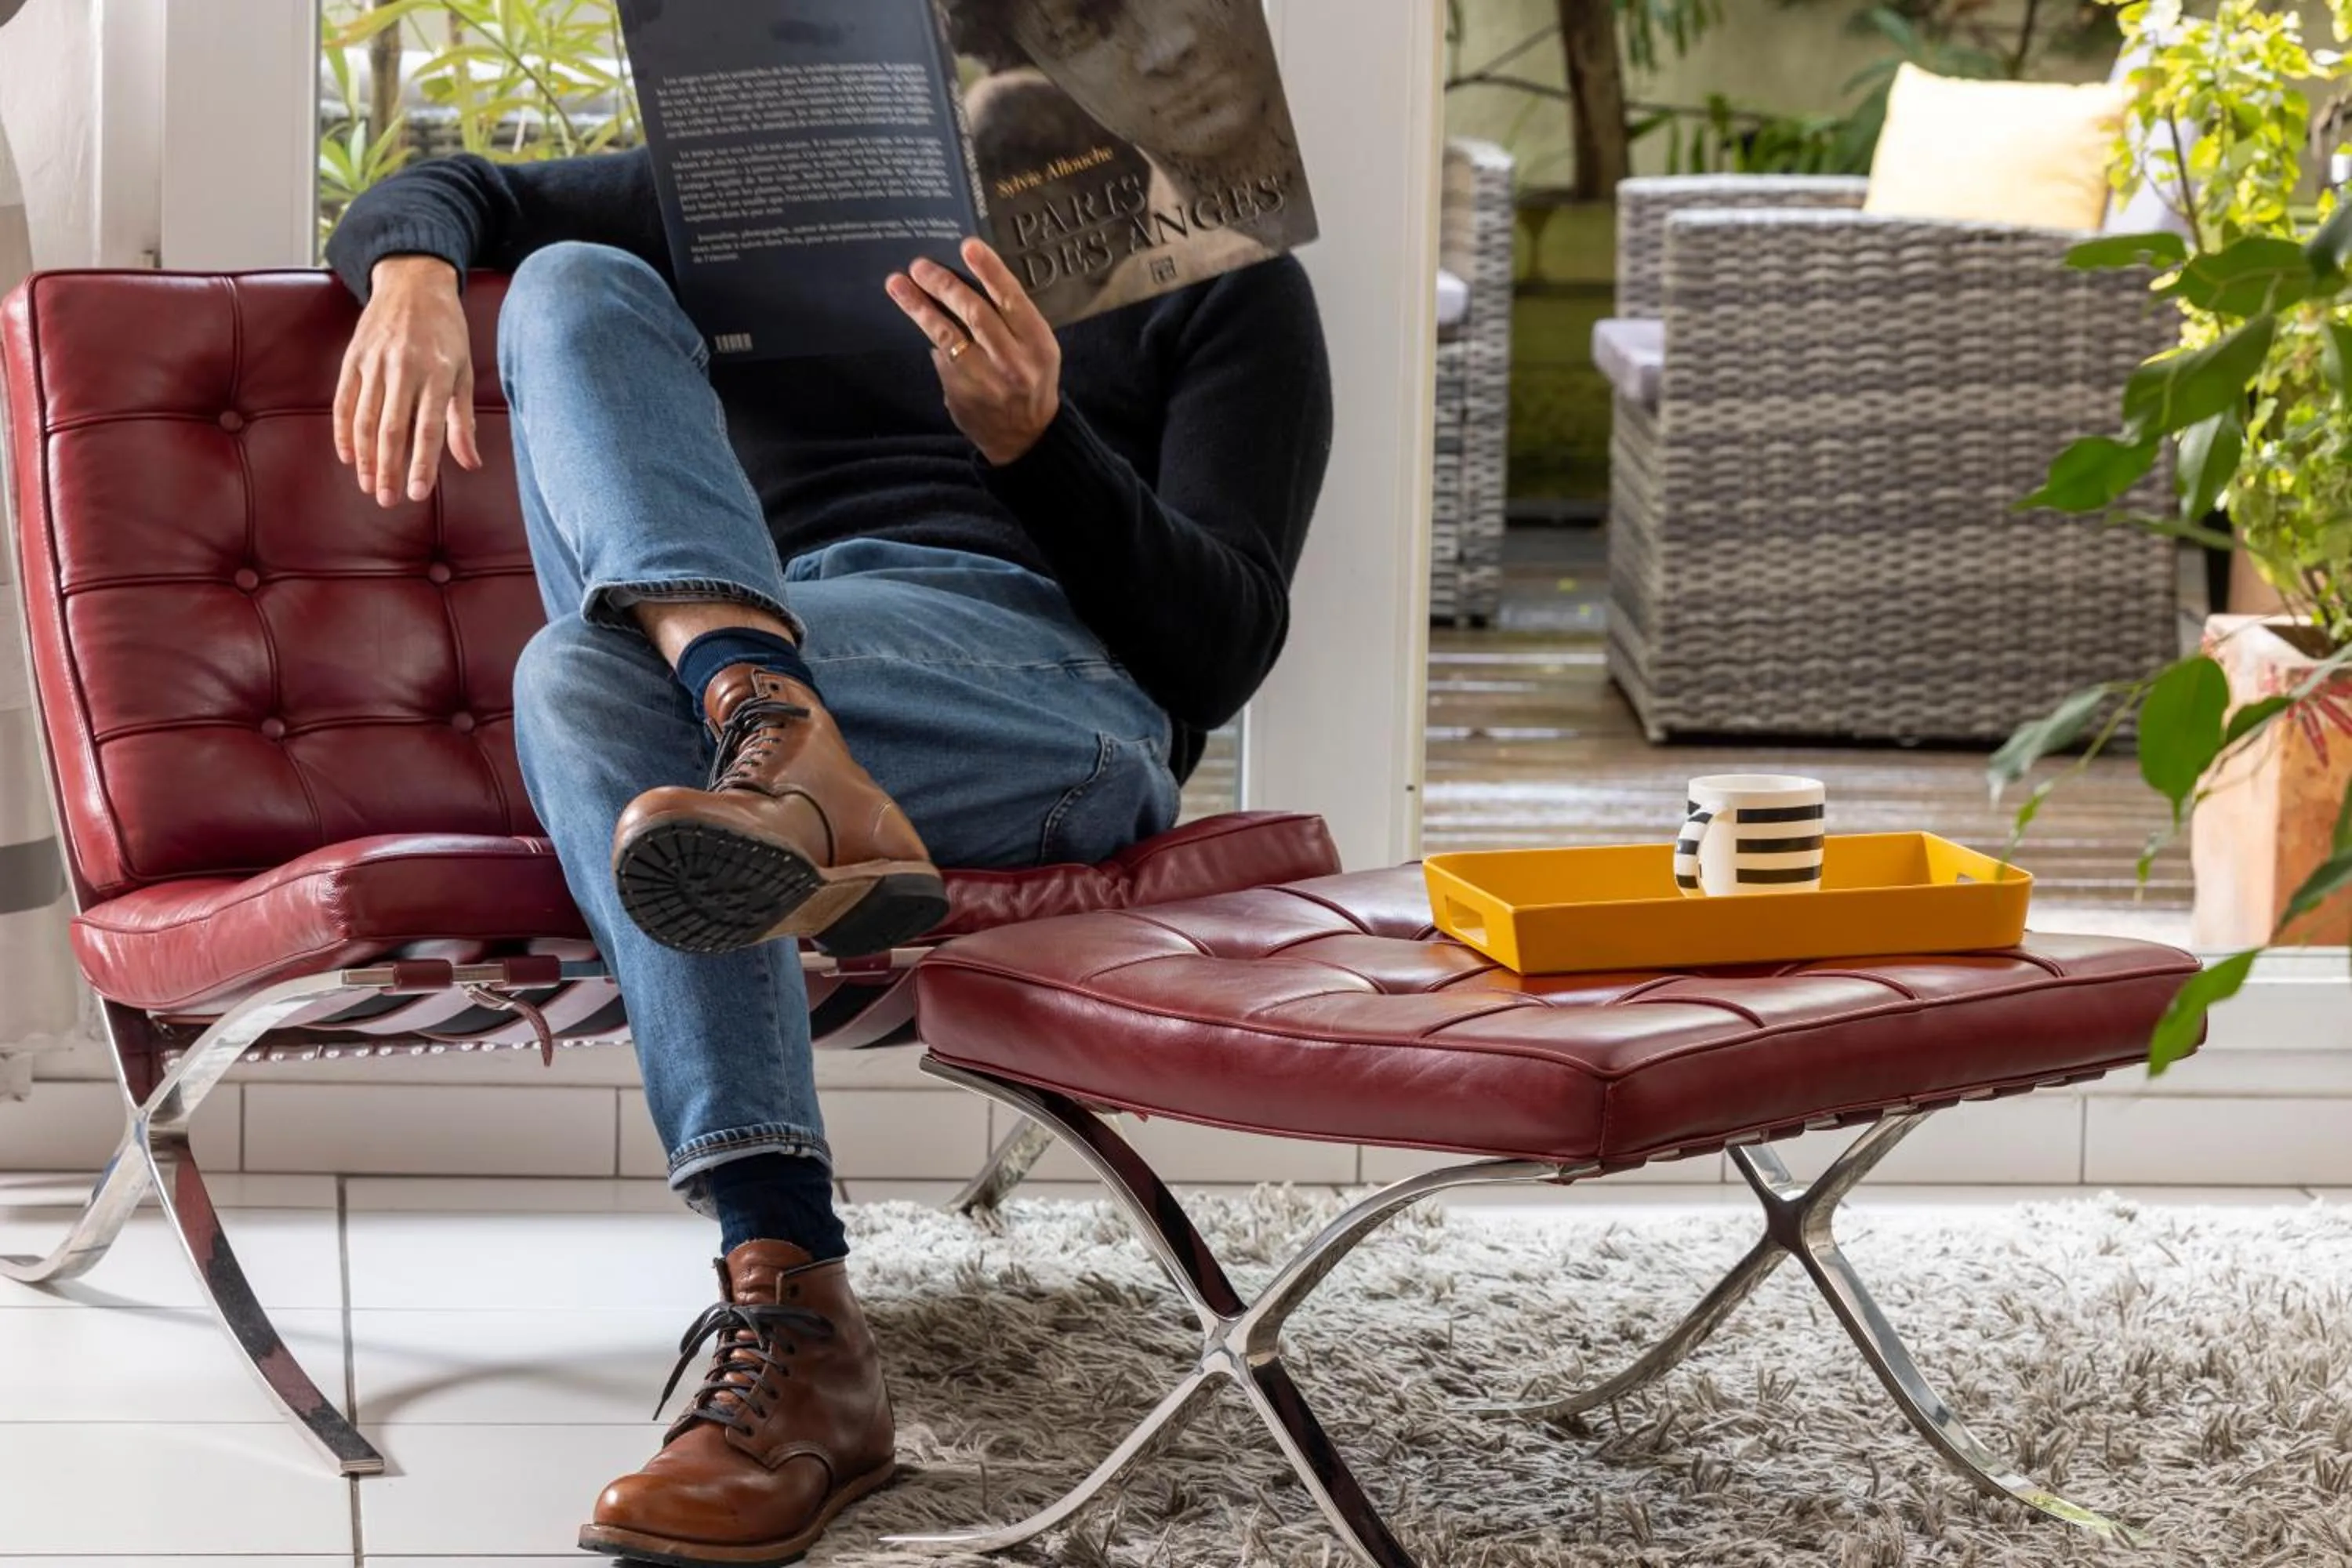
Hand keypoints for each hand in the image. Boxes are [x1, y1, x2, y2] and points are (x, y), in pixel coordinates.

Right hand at [335, 256, 483, 506]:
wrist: (413, 283)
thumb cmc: (447, 332)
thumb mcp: (463, 371)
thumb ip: (463, 420)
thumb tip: (470, 463)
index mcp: (438, 373)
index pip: (429, 428)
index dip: (422, 464)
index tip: (416, 494)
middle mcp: (404, 367)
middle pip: (392, 428)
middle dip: (389, 469)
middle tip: (387, 501)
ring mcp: (375, 362)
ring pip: (365, 418)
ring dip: (366, 456)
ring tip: (369, 486)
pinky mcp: (354, 357)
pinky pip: (344, 400)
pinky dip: (343, 430)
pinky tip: (348, 457)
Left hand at [886, 239, 1060, 465]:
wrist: (1025, 437)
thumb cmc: (1031, 380)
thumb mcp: (1038, 349)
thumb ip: (1013, 320)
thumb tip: (969, 278)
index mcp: (1038, 343)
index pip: (1012, 299)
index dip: (990, 270)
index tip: (968, 246)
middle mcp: (1013, 360)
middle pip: (975, 313)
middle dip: (945, 284)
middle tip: (920, 264)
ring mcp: (985, 378)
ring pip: (948, 334)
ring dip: (920, 306)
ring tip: (898, 284)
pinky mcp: (961, 391)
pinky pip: (940, 355)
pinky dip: (927, 334)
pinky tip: (913, 314)